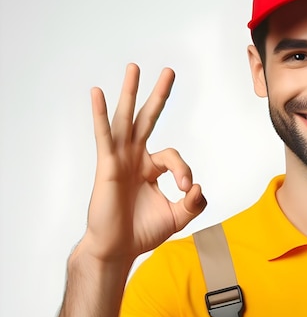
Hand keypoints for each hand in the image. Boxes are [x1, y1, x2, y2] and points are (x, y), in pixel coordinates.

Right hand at [81, 63, 205, 263]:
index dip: (185, 171)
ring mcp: (120, 160)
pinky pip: (103, 135)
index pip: (174, 157)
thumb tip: (200, 187)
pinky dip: (100, 114)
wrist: (118, 248)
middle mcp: (135, 159)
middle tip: (169, 71)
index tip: (188, 190)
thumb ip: (194, 204)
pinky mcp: (106, 165)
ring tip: (134, 67)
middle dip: (159, 96)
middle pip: (148, 120)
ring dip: (130, 93)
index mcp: (150, 169)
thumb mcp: (178, 217)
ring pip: (126, 120)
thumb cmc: (142, 232)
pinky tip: (97, 93)